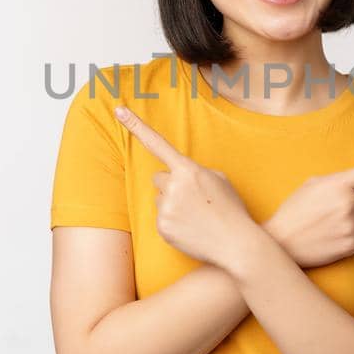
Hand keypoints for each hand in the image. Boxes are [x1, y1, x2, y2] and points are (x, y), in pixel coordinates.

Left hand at [115, 105, 257, 267]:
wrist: (235, 244)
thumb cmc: (230, 209)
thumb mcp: (219, 180)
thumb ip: (194, 172)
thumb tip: (177, 177)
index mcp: (188, 170)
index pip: (157, 143)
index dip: (135, 125)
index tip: (118, 109)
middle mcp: (173, 186)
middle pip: (159, 178)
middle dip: (171, 186)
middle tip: (194, 200)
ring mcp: (165, 208)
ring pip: (160, 199)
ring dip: (172, 204)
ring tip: (195, 216)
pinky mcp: (161, 227)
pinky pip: (160, 218)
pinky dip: (172, 222)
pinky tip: (190, 229)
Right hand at [264, 143, 353, 267]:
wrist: (280, 244)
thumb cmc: (295, 211)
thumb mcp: (312, 185)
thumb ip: (339, 180)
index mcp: (339, 184)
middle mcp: (348, 203)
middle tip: (345, 200)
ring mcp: (352, 225)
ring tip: (336, 218)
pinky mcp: (353, 244)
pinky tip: (339, 231)